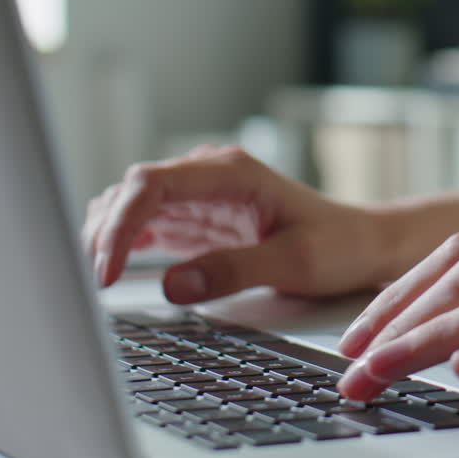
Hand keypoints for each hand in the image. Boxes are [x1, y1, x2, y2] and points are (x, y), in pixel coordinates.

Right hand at [84, 145, 393, 302]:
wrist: (365, 244)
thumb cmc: (340, 246)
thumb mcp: (294, 263)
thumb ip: (233, 271)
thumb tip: (172, 284)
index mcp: (232, 172)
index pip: (151, 185)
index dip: (119, 225)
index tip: (107, 270)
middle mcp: (210, 176)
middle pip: (132, 193)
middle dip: (104, 233)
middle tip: (93, 284)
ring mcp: (201, 196)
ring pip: (131, 207)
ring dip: (108, 237)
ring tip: (98, 280)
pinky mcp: (200, 220)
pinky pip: (147, 224)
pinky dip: (123, 244)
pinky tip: (114, 270)